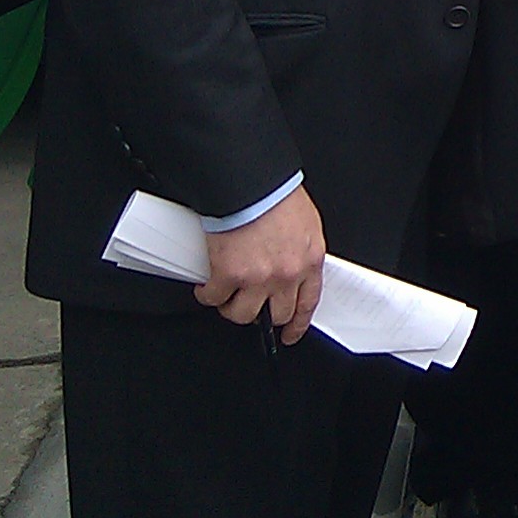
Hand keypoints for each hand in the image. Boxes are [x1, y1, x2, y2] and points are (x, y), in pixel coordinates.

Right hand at [195, 186, 323, 342]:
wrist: (253, 185)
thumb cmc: (277, 195)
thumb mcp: (305, 224)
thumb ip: (300, 250)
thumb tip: (292, 262)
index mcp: (309, 260)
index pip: (308, 302)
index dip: (298, 323)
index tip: (290, 333)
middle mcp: (287, 274)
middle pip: (276, 314)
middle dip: (261, 313)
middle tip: (249, 306)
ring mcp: (258, 278)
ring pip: (242, 314)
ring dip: (232, 306)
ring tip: (226, 294)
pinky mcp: (229, 275)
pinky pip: (214, 298)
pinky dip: (208, 294)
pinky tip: (207, 285)